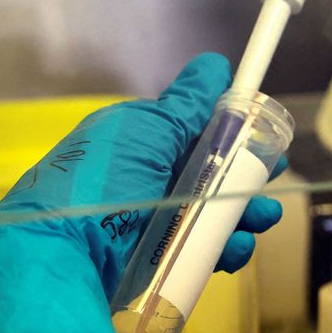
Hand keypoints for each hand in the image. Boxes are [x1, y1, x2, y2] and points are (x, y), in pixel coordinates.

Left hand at [0, 54, 283, 332]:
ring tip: (262, 219)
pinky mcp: (155, 266)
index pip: (193, 135)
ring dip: (241, 215)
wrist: (59, 258)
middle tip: (271, 178)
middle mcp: (143, 183)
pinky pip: (199, 255)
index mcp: (136, 144)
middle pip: (207, 178)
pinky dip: (222, 251)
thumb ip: (186, 105)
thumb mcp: (146, 132)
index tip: (263, 139)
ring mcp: (149, 227)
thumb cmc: (98, 184)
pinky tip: (236, 250)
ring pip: (209, 218)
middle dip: (244, 178)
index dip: (230, 135)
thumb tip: (214, 66)